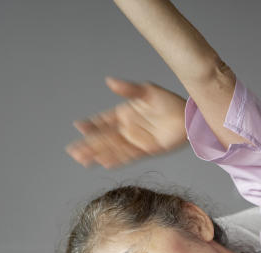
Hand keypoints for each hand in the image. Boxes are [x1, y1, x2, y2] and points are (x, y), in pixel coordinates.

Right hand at [65, 77, 187, 168]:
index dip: (90, 125)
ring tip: (82, 160)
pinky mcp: (145, 151)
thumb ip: (128, 89)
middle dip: (88, 144)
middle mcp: (126, 129)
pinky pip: (127, 156)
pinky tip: (104, 163)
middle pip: (103, 138)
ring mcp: (135, 141)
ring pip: (112, 149)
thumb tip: (109, 81)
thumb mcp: (147, 91)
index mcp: (124, 114)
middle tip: (72, 151)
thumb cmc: (168, 101)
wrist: (188, 117)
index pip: (102, 121)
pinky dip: (116, 159)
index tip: (78, 126)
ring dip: (98, 154)